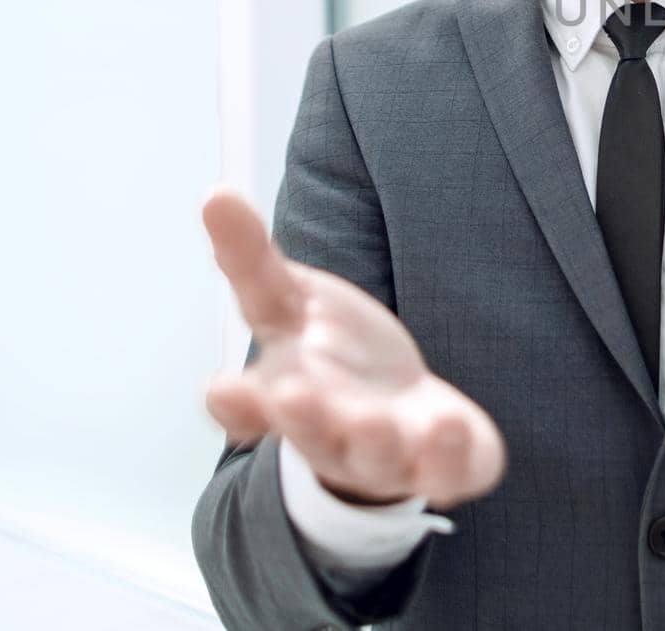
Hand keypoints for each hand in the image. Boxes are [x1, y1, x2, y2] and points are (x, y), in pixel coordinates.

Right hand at [201, 187, 506, 508]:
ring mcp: (388, 459)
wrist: (399, 423)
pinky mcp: (445, 468)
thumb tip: (214, 192)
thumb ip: (251, 260)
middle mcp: (330, 437)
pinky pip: (450, 471)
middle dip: (306, 419)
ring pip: (377, 459)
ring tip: (377, 422)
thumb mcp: (289, 302)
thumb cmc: (332, 358)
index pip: (246, 409)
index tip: (223, 388)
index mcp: (284, 398)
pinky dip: (449, 455)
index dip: (234, 403)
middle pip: (312, 436)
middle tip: (296, 393)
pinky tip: (450, 426)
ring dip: (375, 442)